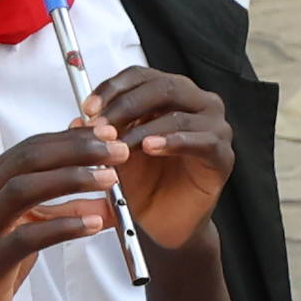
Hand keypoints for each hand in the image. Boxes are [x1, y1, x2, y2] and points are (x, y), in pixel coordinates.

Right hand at [0, 128, 127, 300]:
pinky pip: (26, 238)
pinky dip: (63, 226)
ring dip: (71, 178)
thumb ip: (56, 206)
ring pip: (23, 189)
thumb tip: (101, 183)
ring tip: (109, 179)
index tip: (107, 133)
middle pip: (27, 159)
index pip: (28, 148)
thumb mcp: (24, 230)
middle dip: (76, 150)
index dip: (70, 137)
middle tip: (116, 150)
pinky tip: (93, 224)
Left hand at [84, 67, 232, 248]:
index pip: (141, 76)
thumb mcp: (113, 153)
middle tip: (101, 126)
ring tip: (120, 145)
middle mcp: (196, 103)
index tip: (88, 108)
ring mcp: (215, 127)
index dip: (113, 87)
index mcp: (170, 94)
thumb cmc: (143, 183)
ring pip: (178, 114)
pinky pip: (202, 140)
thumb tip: (77, 120)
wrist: (162, 224)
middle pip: (163, 87)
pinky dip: (172, 141)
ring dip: (143, 129)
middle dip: (126, 105)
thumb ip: (100, 134)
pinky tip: (151, 148)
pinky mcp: (223, 155)